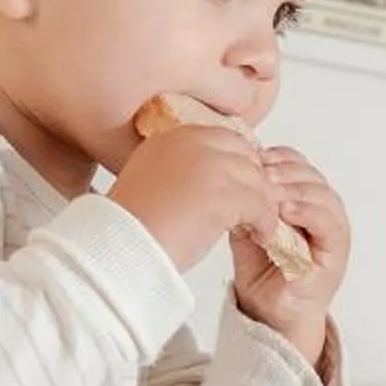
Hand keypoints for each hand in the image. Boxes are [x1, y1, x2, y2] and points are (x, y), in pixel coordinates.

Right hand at [109, 121, 277, 275]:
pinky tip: (261, 236)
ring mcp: (210, 166)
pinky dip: (266, 222)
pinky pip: (261, 205)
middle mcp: (191, 143)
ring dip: (263, 204)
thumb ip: (181, 170)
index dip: (237, 163)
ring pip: (257, 180)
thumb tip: (213, 181)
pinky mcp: (224, 194)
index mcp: (171, 137)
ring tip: (260, 225)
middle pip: (244, 155)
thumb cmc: (131, 227)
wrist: (119, 248)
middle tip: (258, 206)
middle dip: (255, 180)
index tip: (243, 186)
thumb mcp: (152, 181)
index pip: (223, 138)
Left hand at [230, 146, 347, 370]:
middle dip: (283, 169)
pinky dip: (308, 211)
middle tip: (259, 169)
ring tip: (269, 188)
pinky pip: (328, 222)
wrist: (271, 314)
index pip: (295, 164)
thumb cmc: (262, 271)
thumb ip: (245, 203)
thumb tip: (231, 175)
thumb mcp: (246, 228)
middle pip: (309, 174)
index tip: (251, 156)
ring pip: (322, 193)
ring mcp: (332, 228)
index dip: (275, 157)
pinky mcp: (336, 250)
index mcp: (301, 199)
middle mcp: (321, 209)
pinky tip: (286, 210)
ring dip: (295, 187)